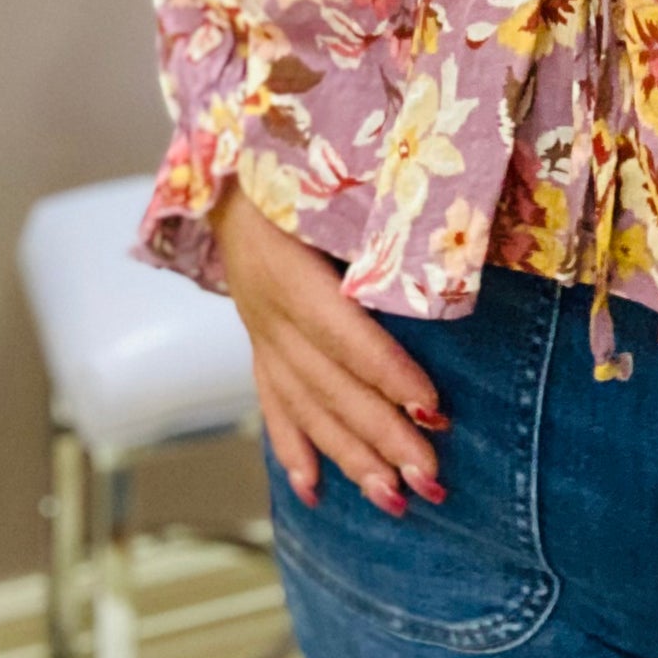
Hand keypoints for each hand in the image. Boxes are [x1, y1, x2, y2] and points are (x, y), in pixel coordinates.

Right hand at [210, 180, 449, 517]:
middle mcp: (267, 309)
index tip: (433, 410)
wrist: (220, 160)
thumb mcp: (328, 176)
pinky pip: (273, 401)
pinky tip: (312, 491)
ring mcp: (258, 329)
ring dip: (350, 456)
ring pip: (304, 404)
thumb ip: (377, 207)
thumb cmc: (290, 156)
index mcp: (287, 268)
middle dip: (382, 436)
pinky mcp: (256, 338)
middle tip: (430, 479)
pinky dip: (294, 448)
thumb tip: (437, 227)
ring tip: (392, 500)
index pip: (344, 332)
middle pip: (329, 384)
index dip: (388, 372)